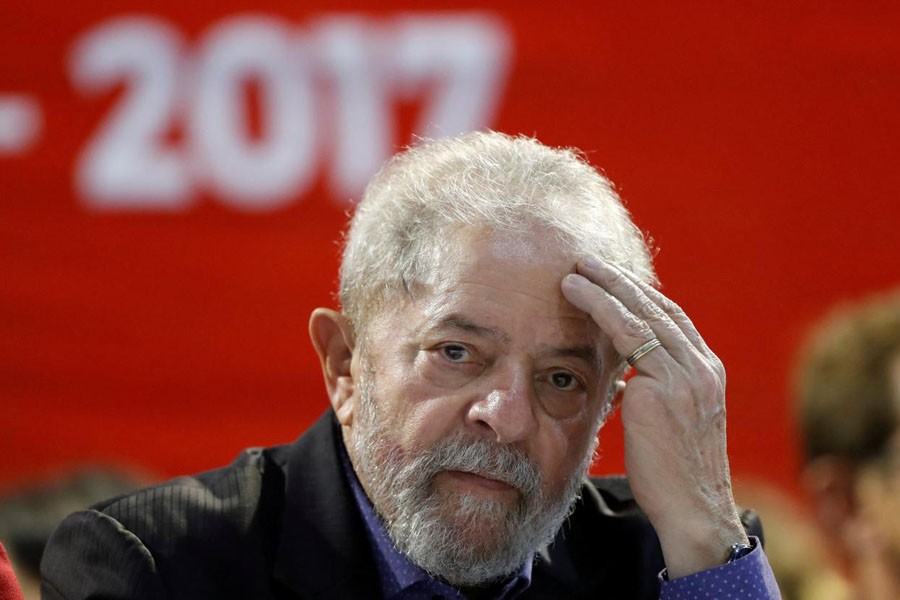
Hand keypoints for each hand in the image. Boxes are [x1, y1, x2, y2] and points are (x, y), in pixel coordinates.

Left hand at [561, 258, 747, 577]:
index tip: (613, 279)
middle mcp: (701, 367)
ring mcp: (686, 375)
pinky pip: (628, 335)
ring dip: (606, 285)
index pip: (672, 320)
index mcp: (705, 374)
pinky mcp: (664, 388)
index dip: (640, 295)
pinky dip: (601, 309)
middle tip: (589, 261)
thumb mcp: (667, 425)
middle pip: (658, 307)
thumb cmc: (673, 475)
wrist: (693, 510)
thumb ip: (652, 394)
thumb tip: (624, 380)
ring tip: (576, 270)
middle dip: (621, 280)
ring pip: (641, 313)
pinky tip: (577, 295)